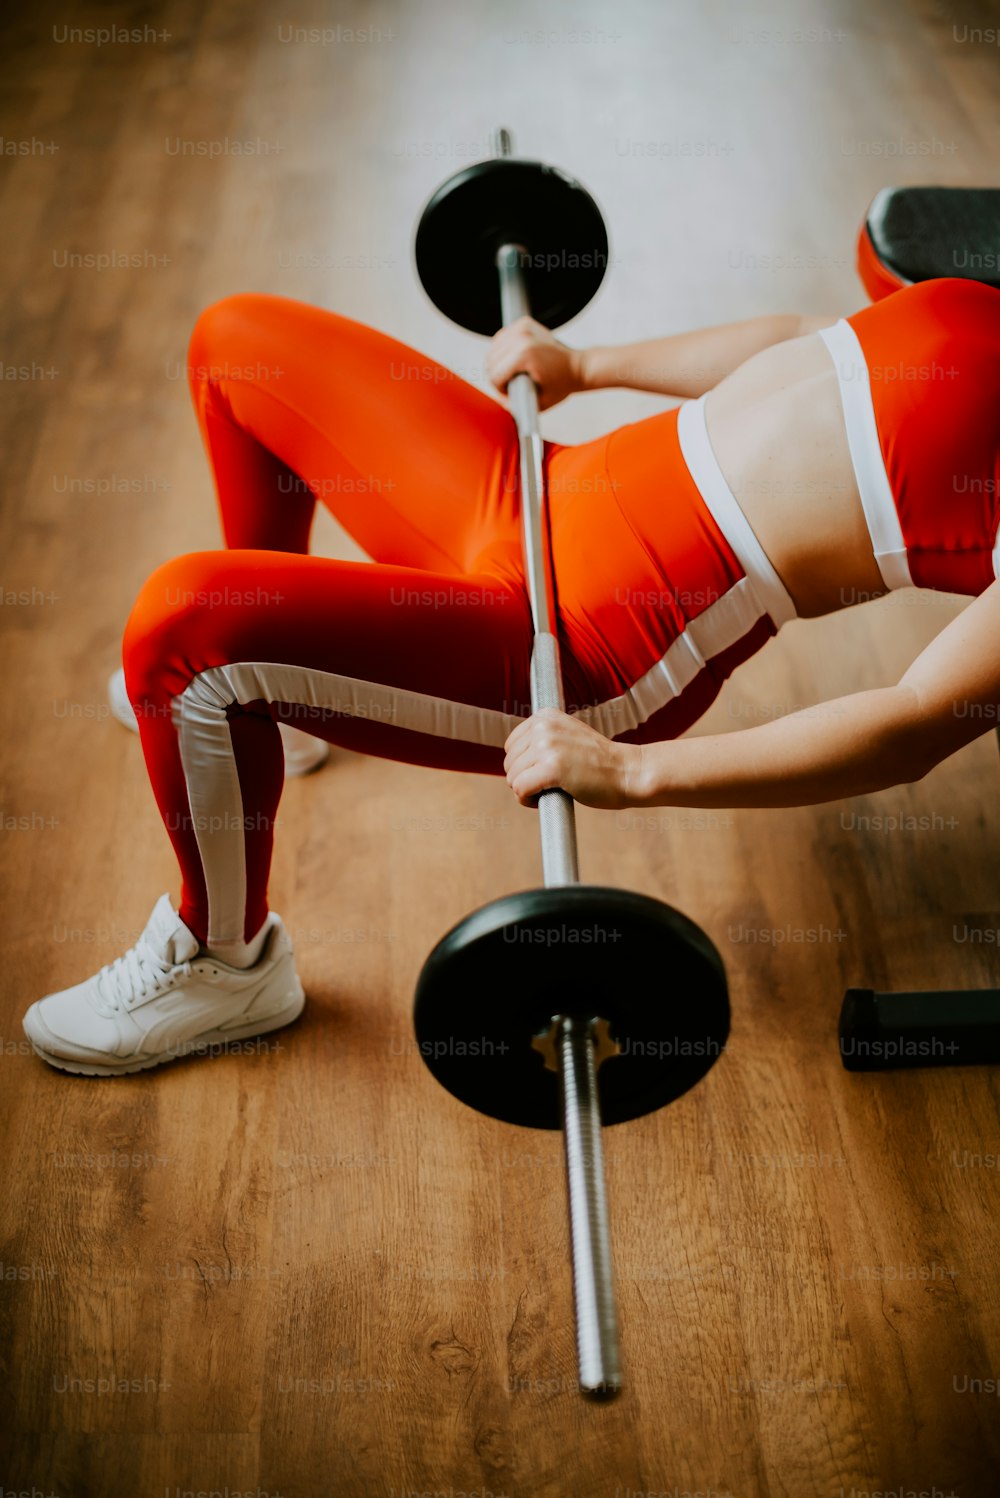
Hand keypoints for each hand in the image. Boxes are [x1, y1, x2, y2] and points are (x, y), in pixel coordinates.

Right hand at [486, 316, 586, 410]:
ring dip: (498, 363)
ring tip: (512, 372)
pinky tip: (513, 359)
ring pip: (494, 349)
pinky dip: (503, 350)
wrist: (578, 366)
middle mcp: (522, 337)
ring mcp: (523, 327)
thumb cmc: (561, 385)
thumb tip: (498, 400)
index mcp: (524, 354)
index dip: (500, 389)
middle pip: (491, 361)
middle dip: (497, 376)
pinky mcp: (524, 323)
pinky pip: (501, 338)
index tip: (511, 393)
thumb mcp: (539, 403)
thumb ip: (515, 406)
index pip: (495, 375)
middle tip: (512, 384)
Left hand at [503, 707, 639, 810]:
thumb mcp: (569, 735)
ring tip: (552, 790)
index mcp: (546, 716)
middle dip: (525, 779)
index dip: (524, 765)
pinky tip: (546, 799)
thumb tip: (513, 758)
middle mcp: (543, 727)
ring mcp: (546, 746)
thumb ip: (544, 738)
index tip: (545, 772)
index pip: (512, 745)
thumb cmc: (600, 761)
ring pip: (513, 778)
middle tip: (550, 784)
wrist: (628, 772)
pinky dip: (528, 801)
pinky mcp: (551, 768)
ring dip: (527, 791)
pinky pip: (520, 790)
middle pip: (510, 763)